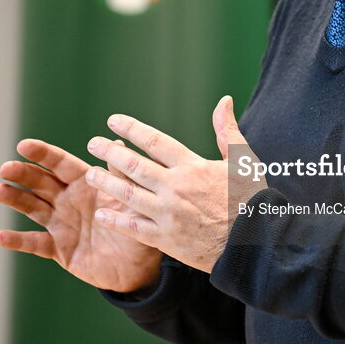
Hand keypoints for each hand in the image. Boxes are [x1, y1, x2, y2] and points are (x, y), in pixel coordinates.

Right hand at [0, 139, 162, 292]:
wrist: (139, 268)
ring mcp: (62, 224)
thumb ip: (122, 176)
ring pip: (33, 207)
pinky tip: (1, 237)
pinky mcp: (59, 249)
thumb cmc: (139, 228)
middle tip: (6, 168)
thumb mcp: (134, 201)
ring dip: (15, 199)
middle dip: (24, 174)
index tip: (24, 145)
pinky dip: (18, 241)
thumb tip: (117, 144)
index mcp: (87, 184)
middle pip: (42, 183)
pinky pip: (36, 243)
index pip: (62, 164)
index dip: (44, 154)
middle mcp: (70, 200)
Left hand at [84, 96, 260, 273]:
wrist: (254, 243)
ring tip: (90, 174)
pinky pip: (134, 228)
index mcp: (192, 166)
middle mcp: (176, 187)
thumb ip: (227, 130)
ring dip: (106, 182)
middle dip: (110, 152)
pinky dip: (116, 219)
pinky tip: (102, 212)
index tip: (113, 121)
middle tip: (93, 143)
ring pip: (128, 194)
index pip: (154, 141)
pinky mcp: (166, 239)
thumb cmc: (251, 199)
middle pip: (134, 166)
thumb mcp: (242, 160)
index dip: (131, 129)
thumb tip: (224, 100)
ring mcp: (168, 214)